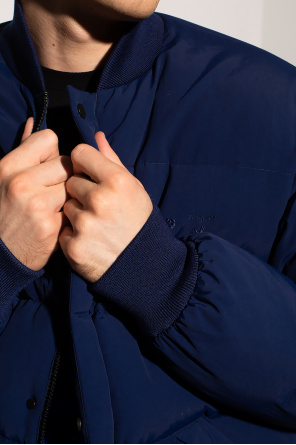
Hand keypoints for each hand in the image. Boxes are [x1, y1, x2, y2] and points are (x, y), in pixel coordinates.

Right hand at [0, 118, 71, 269]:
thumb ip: (22, 149)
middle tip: (48, 192)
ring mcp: (37, 205)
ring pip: (72, 185)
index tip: (45, 167)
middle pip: (65, 162)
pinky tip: (53, 222)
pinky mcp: (52, 226)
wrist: (1, 255)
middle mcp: (21, 182)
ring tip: (50, 207)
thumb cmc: (4, 211)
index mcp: (8, 166)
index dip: (51, 153)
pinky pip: (73, 208)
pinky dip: (67, 215)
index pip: (49, 138)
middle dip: (62, 176)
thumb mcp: (4, 177)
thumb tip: (32, 121)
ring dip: (67, 196)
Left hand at [59, 132, 152, 281]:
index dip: (83, 163)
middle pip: (70, 180)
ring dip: (76, 213)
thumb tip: (96, 135)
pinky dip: (72, 234)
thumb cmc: (138, 221)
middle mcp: (100, 200)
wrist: (143, 265)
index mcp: (117, 181)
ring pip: (65, 205)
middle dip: (80, 191)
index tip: (89, 174)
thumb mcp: (134, 188)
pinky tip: (90, 239)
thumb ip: (112, 160)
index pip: (79, 153)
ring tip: (96, 225)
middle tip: (98, 206)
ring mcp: (85, 224)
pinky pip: (62, 229)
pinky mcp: (74, 246)